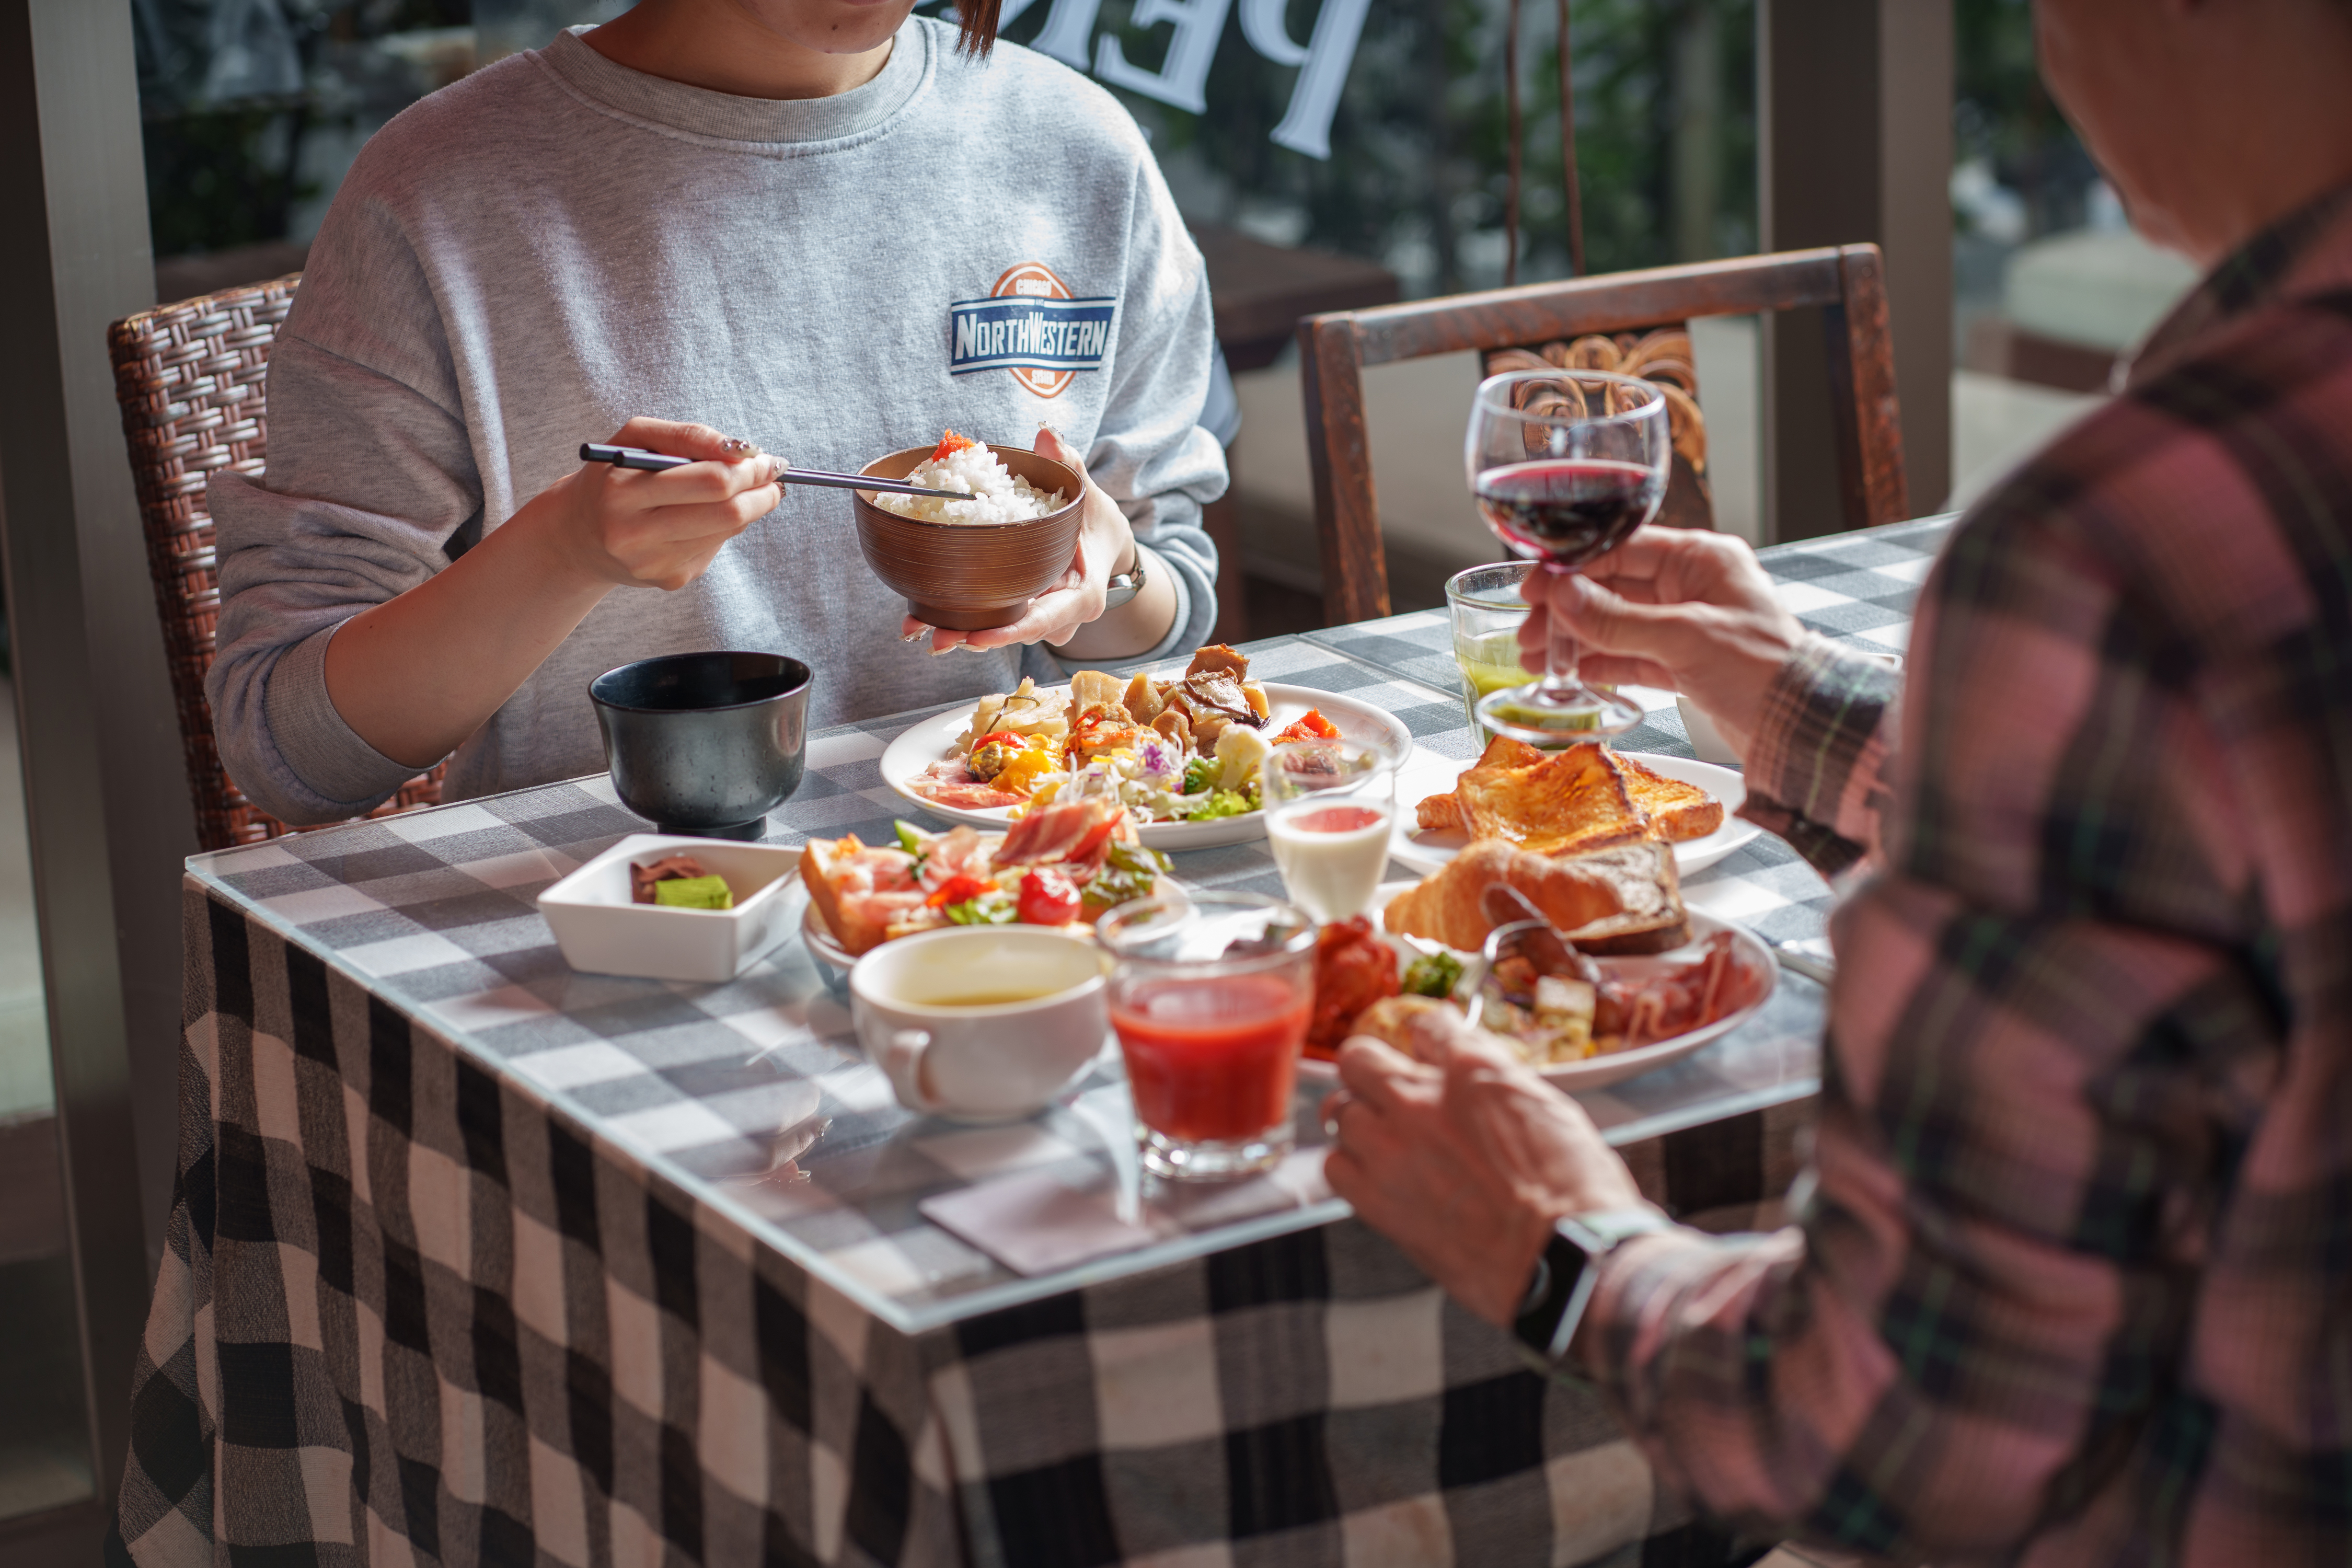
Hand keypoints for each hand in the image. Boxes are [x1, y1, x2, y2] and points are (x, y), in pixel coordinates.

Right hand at [526, 417, 783, 592]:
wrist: (579, 535)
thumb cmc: (614, 476)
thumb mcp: (635, 439)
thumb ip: (686, 435)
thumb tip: (742, 448)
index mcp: (622, 492)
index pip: (709, 481)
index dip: (748, 468)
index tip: (764, 456)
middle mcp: (635, 535)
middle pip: (727, 512)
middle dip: (760, 488)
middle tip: (771, 471)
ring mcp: (655, 563)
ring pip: (728, 530)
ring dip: (752, 505)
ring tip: (751, 487)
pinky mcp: (670, 580)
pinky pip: (717, 546)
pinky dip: (724, 524)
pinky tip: (707, 513)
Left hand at [905, 427, 1134, 654]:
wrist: (1104, 543)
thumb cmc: (1096, 520)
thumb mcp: (1088, 495)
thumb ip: (1068, 465)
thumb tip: (1046, 434)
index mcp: (1082, 596)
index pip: (1044, 620)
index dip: (1010, 631)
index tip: (976, 637)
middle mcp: (1061, 617)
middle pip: (1015, 633)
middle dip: (974, 638)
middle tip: (936, 637)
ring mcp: (1041, 619)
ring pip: (1000, 632)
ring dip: (960, 634)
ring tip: (918, 629)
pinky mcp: (1023, 614)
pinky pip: (994, 623)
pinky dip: (963, 623)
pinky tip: (924, 621)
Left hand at [1322, 1008, 1646, 1326]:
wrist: (1566, 1257)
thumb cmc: (1575, 1191)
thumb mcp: (1552, 1110)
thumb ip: (1503, 1085)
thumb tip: (1482, 1078)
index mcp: (1472, 1071)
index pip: (1429, 1026)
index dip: (1429, 1037)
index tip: (1431, 1048)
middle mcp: (1421, 1101)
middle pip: (1359, 1057)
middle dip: (1372, 1066)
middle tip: (1388, 1086)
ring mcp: (1392, 1150)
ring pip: (1339, 1111)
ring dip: (1359, 1119)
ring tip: (1382, 1138)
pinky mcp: (1377, 1201)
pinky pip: (1335, 1167)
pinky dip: (1350, 1165)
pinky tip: (1375, 1175)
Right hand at [1520, 527, 1805, 754]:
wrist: (1804, 729)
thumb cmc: (1767, 671)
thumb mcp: (1686, 638)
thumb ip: (1618, 619)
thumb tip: (1563, 597)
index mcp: (1702, 560)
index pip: (1621, 549)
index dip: (1573, 568)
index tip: (1535, 587)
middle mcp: (1692, 587)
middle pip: (1612, 587)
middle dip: (1567, 610)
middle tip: (1527, 631)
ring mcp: (1687, 625)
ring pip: (1616, 624)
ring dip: (1576, 640)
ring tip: (1535, 657)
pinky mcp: (1684, 664)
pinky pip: (1630, 656)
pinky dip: (1599, 664)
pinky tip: (1568, 672)